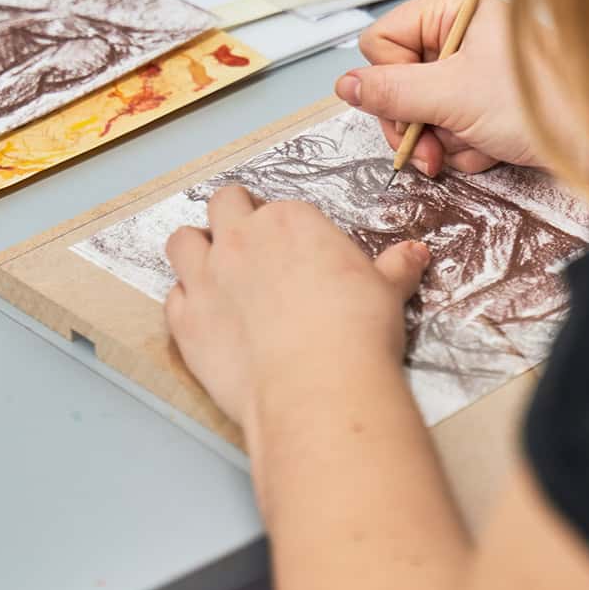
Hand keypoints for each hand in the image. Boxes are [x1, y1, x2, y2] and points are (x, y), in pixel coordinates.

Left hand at [163, 185, 430, 435]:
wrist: (317, 383)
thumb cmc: (357, 329)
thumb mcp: (386, 291)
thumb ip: (394, 268)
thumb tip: (415, 254)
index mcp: (290, 221)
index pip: (280, 208)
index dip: (285, 227)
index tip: (296, 249)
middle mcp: (241, 239)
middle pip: (223, 206)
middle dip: (232, 217)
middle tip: (249, 243)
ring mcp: (207, 278)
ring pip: (181, 242)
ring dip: (195, 250)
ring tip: (213, 271)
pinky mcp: (186, 322)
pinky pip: (173, 298)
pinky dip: (186, 303)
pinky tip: (206, 319)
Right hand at [334, 0, 542, 175]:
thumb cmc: (537, 102)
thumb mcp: (452, 96)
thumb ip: (391, 92)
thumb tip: (343, 85)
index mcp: (450, 10)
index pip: (381, 44)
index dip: (390, 83)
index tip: (412, 110)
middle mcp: (459, 34)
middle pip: (397, 83)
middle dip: (414, 124)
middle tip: (431, 153)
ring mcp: (472, 72)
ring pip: (423, 113)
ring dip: (444, 141)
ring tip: (475, 147)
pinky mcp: (487, 104)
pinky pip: (451, 130)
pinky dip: (467, 148)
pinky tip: (492, 149)